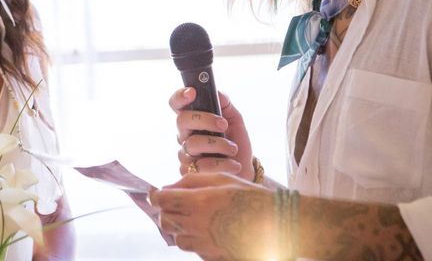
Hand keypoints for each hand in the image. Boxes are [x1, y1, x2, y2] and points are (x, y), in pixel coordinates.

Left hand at [150, 173, 273, 260]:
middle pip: (165, 221)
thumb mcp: (221, 179)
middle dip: (166, 211)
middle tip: (176, 203)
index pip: (162, 201)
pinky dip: (194, 239)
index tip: (156, 193)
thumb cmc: (250, 197)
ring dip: (179, 227)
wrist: (277, 226)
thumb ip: (191, 181)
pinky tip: (209, 230)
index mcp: (197, 202)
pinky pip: (194, 249)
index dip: (156, 196)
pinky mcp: (212, 257)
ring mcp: (204, 245)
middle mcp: (196, 225)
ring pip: (177, 238)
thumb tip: (169, 186)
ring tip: (195, 217)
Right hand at [170, 89, 253, 180]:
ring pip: (193, 143)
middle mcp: (185, 136)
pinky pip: (202, 165)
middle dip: (205, 119)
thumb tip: (217, 93)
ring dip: (219, 144)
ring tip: (233, 149)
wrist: (244, 170)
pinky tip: (233, 164)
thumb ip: (226, 104)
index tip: (192, 92)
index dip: (180, 96)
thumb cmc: (235, 143)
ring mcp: (185, 154)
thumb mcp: (235, 120)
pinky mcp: (190, 173)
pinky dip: (223, 163)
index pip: (177, 105)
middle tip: (223, 125)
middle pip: (182, 120)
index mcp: (192, 120)